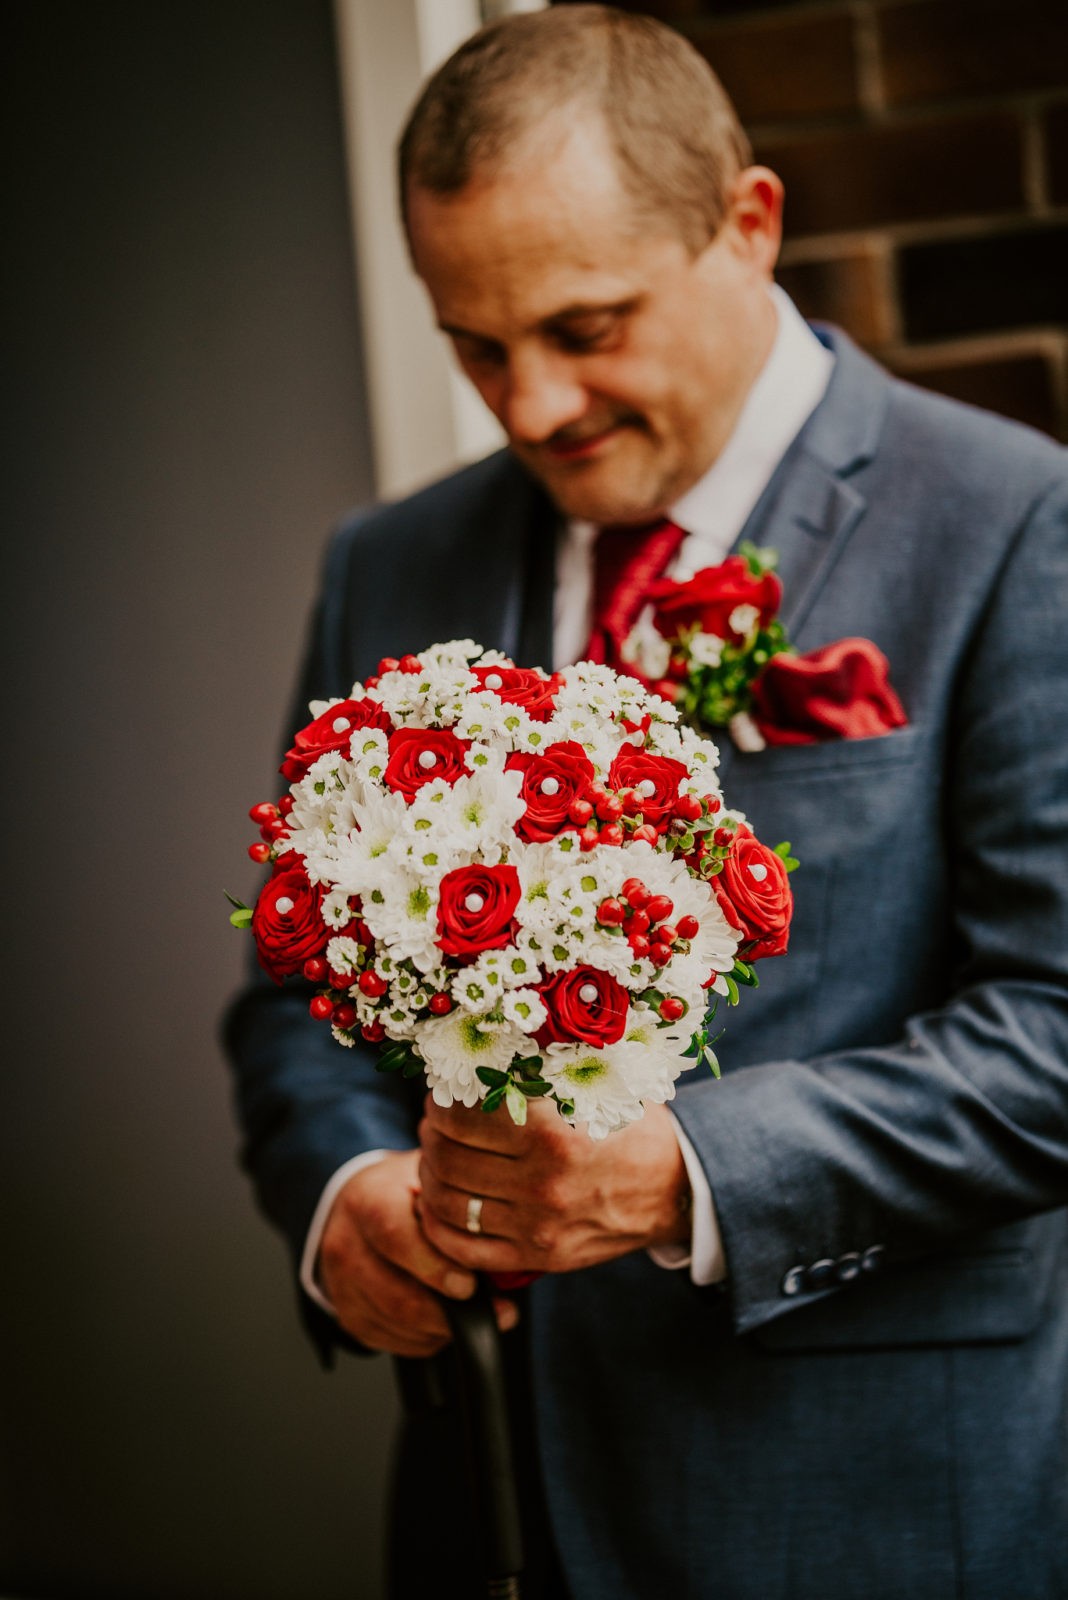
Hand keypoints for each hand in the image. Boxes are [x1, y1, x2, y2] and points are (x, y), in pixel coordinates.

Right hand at [317, 1149, 517, 1356]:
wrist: (358, 1207)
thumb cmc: (404, 1194)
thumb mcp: (430, 1180)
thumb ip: (458, 1204)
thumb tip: (504, 1236)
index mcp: (369, 1201)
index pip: (395, 1236)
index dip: (435, 1266)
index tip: (471, 1284)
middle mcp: (346, 1244)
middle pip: (397, 1296)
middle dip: (450, 1312)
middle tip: (498, 1311)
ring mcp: (342, 1286)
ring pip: (399, 1325)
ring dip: (444, 1328)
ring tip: (477, 1313)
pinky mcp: (349, 1317)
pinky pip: (394, 1342)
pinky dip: (428, 1339)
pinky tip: (444, 1319)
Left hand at [416, 1096, 690, 1276]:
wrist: (676, 1188)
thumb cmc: (630, 1126)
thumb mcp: (593, 1088)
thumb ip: (538, 1075)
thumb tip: (477, 1054)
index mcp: (553, 1132)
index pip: (462, 1116)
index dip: (440, 1102)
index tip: (442, 1095)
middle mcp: (543, 1182)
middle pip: (448, 1158)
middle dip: (430, 1136)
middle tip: (433, 1124)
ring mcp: (539, 1226)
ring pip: (449, 1204)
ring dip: (429, 1176)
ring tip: (436, 1159)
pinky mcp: (539, 1258)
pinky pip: (465, 1249)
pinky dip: (437, 1227)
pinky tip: (438, 1204)